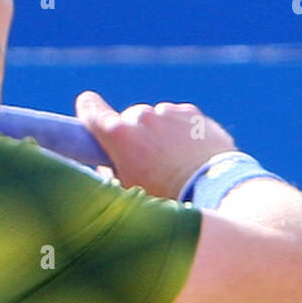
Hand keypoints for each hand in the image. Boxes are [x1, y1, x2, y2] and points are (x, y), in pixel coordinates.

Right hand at [75, 90, 237, 199]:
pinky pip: (178, 120)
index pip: (92, 111)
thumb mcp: (129, 194)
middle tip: (146, 163)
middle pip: (129, 121)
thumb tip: (108, 164)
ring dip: (158, 135)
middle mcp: (142, 118)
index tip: (86, 104)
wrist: (215, 190)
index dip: (88, 109)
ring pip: (155, 120)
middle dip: (134, 137)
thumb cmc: (167, 199)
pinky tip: (188, 156)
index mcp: (120, 136)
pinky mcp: (192, 115)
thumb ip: (111, 173)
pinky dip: (179, 132)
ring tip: (172, 164)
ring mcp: (169, 113)